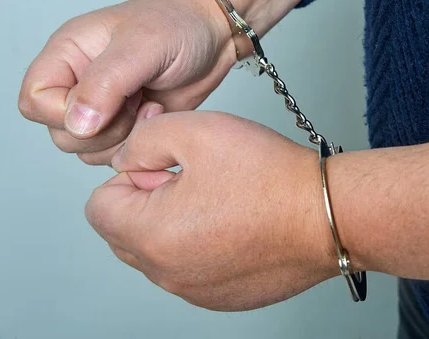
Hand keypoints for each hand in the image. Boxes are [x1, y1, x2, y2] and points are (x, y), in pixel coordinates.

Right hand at [18, 0, 235, 164]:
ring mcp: (104, 107)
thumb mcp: (141, 46)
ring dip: (124, 139)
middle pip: (61, 134)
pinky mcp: (128, 124)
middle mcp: (79, 83)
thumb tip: (77, 124)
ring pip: (88, 150)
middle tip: (138, 102)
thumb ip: (105, 84)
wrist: (214, 34)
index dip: (65, 113)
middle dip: (104, 131)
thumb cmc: (178, 23)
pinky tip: (158, 115)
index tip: (110, 102)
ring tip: (151, 106)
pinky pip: (116, 154)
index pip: (35, 102)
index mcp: (68, 55)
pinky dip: (139, 145)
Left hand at [85, 112, 335, 310]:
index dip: (131, 176)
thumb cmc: (272, 177)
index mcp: (152, 235)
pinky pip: (189, 269)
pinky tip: (236, 222)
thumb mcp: (196, 130)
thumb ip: (143, 140)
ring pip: (157, 253)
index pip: (99, 206)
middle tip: (193, 180)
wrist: (329, 214)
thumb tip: (126, 161)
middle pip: (125, 233)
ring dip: (173, 224)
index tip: (169, 167)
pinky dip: (200, 246)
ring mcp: (196, 291)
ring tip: (219, 199)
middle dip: (147, 202)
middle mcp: (168, 274)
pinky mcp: (223, 297)